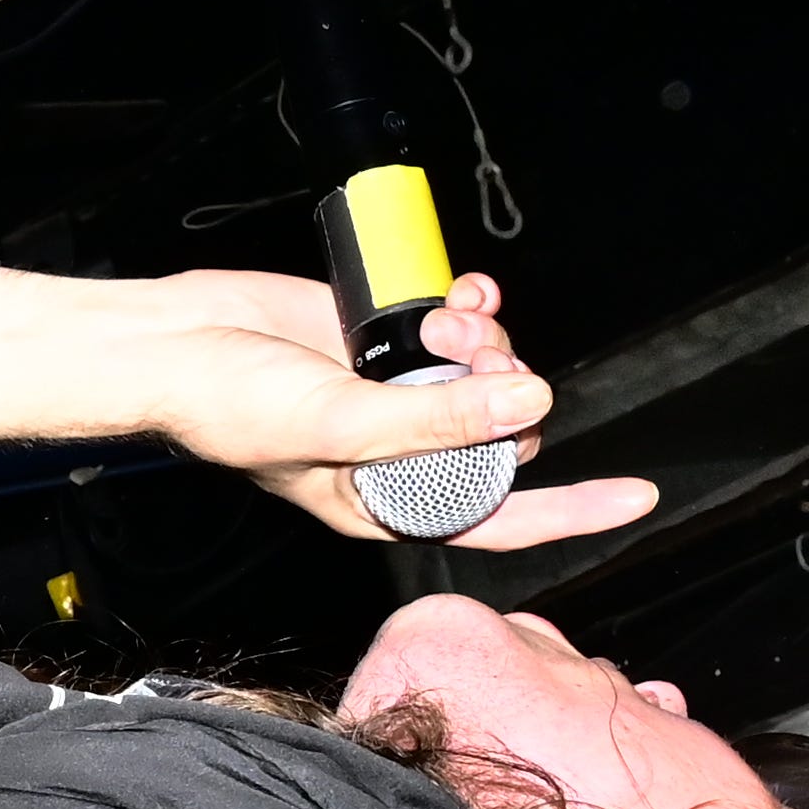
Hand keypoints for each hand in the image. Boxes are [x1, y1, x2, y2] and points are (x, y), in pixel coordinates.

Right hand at [0, 263, 649, 553]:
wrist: (172, 341)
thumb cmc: (225, 406)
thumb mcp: (337, 423)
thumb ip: (435, 421)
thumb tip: (526, 400)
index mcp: (389, 498)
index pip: (499, 516)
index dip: (572, 509)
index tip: (636, 495)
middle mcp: (402, 449)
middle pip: (503, 427)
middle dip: (502, 384)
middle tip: (463, 347)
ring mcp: (397, 391)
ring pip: (488, 370)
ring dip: (485, 336)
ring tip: (447, 314)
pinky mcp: (386, 339)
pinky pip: (459, 325)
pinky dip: (471, 306)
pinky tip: (458, 293)